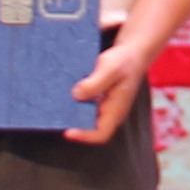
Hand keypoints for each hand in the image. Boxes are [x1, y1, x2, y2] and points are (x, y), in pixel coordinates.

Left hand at [68, 32, 151, 149]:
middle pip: (91, 129)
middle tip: (57, 116)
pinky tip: (65, 95)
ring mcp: (106, 108)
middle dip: (74, 125)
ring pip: (87, 118)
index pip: (101, 134)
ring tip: (57, 105)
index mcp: (116, 111)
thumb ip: (95, 83)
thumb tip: (76, 95)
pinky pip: (86, 108)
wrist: (132, 53)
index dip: (84, 136)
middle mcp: (111, 113)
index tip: (67, 131)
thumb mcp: (110, 68)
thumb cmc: (124, 60)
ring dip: (73, 114)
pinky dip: (75, 104)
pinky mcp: (100, 100)